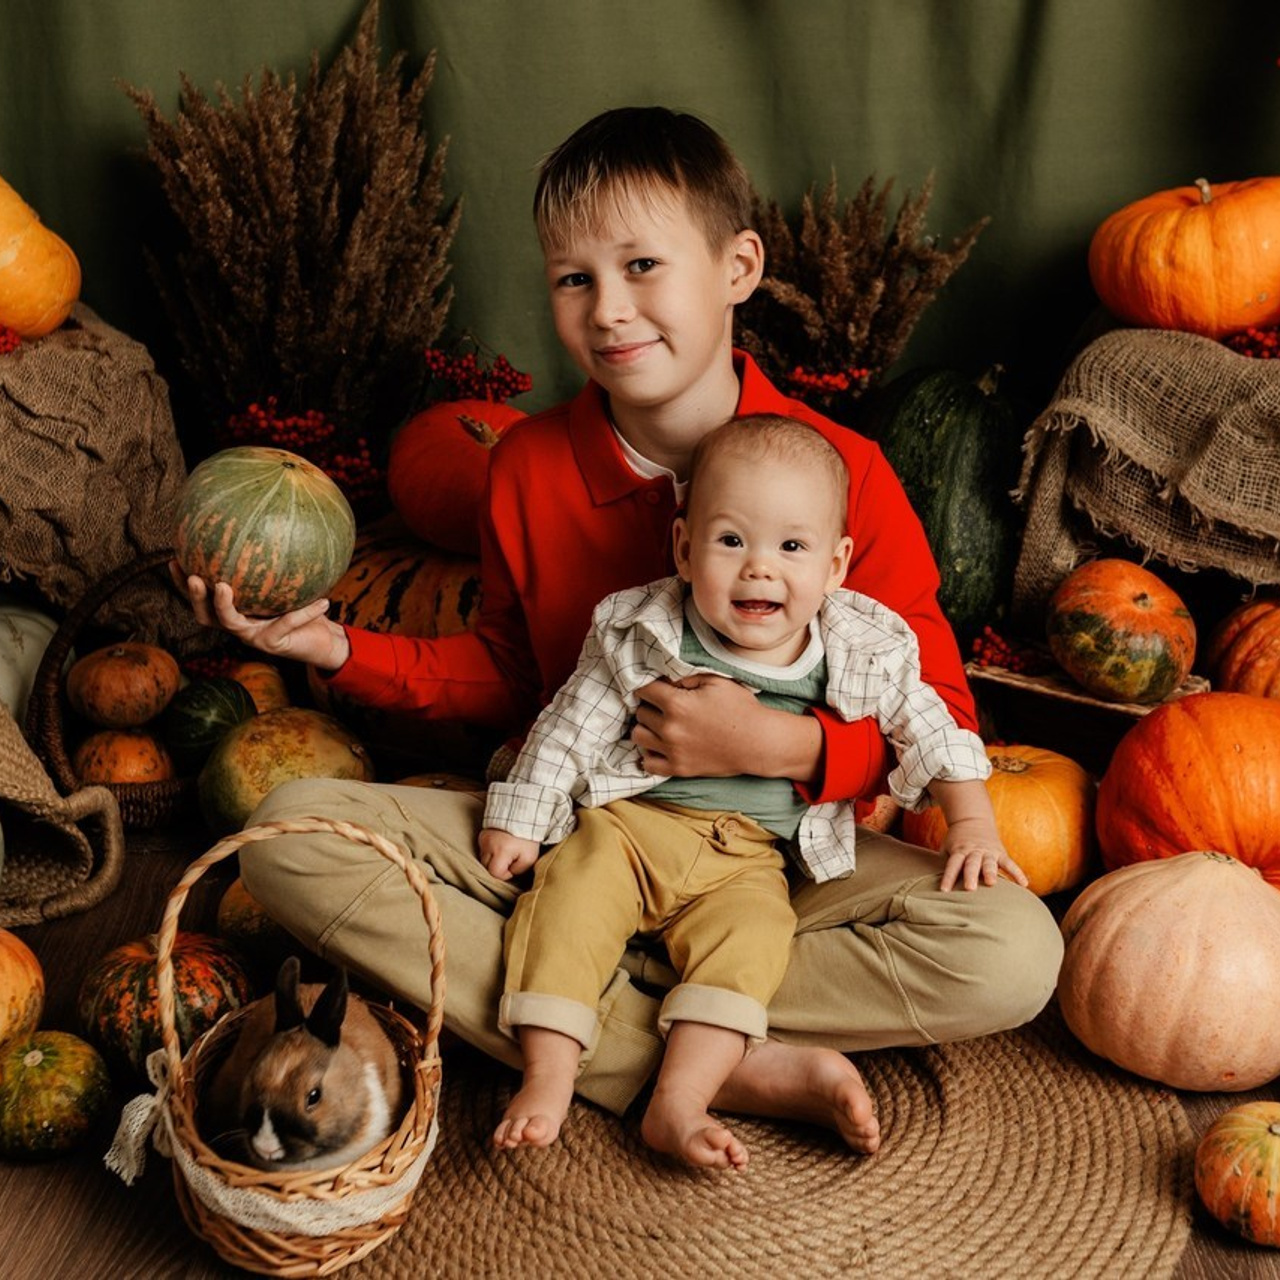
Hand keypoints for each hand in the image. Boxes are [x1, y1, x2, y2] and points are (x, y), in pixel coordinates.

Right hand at [171, 562, 350, 669]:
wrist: (323, 640)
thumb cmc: (304, 603)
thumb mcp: (291, 579)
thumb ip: (279, 558)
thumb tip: (280, 515)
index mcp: (237, 610)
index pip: (203, 598)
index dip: (183, 583)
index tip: (173, 559)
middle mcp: (240, 625)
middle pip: (206, 614)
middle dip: (196, 596)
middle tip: (193, 576)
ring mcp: (254, 637)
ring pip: (231, 622)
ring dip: (223, 605)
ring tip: (224, 585)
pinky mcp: (274, 645)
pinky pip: (286, 623)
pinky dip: (304, 611)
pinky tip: (323, 600)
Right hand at [478, 828, 540, 880]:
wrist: (524, 817)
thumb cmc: (528, 839)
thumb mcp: (530, 858)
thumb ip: (518, 870)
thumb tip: (509, 873)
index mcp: (501, 851)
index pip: (495, 873)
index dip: (505, 874)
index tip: (513, 867)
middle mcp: (489, 845)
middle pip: (486, 867)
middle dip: (497, 868)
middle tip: (509, 861)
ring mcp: (484, 839)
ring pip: (483, 859)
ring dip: (492, 860)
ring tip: (505, 853)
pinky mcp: (482, 835)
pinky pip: (483, 850)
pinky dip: (490, 852)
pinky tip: (500, 848)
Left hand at [633, 674, 814, 778]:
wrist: (759, 742)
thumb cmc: (741, 708)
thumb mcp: (716, 681)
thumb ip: (687, 677)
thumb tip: (668, 680)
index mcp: (677, 704)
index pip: (644, 690)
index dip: (649, 686)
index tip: (657, 688)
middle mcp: (670, 728)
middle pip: (640, 713)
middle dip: (649, 706)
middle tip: (663, 706)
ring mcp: (673, 751)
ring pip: (638, 736)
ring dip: (646, 728)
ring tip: (659, 725)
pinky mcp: (678, 769)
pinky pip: (648, 763)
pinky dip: (650, 753)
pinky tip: (661, 746)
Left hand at [938, 816, 1028, 891]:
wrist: (972, 820)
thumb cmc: (957, 840)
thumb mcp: (947, 847)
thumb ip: (945, 862)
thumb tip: (937, 881)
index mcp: (959, 851)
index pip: (952, 865)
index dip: (948, 877)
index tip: (944, 890)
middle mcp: (974, 851)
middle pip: (971, 864)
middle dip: (971, 876)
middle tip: (970, 888)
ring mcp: (988, 851)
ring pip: (990, 863)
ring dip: (991, 873)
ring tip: (992, 883)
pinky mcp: (1000, 852)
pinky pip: (1010, 863)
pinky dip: (1017, 873)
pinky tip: (1024, 884)